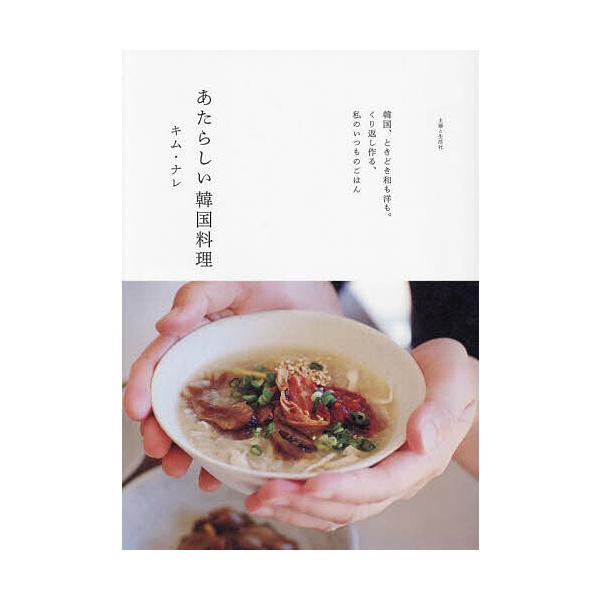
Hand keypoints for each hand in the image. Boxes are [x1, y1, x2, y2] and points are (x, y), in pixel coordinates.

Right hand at [123, 281, 341, 483]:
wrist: (315, 289)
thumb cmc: (271, 278)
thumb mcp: (231, 281)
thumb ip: (197, 297)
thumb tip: (164, 325)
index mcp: (192, 336)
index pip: (158, 363)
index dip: (141, 386)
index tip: (136, 410)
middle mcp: (207, 364)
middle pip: (174, 401)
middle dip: (160, 429)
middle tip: (159, 452)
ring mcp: (234, 385)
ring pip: (203, 423)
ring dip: (186, 450)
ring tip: (181, 471)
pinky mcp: (261, 399)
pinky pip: (241, 432)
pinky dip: (226, 455)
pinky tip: (218, 474)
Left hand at [244, 338, 477, 530]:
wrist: (446, 381)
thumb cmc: (452, 376)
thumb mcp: (455, 379)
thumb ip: (442, 407)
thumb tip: (421, 438)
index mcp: (420, 460)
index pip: (382, 485)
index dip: (345, 489)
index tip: (310, 485)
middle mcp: (397, 476)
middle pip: (351, 505)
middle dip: (306, 503)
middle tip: (265, 494)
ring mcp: (378, 475)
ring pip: (336, 508)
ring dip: (296, 508)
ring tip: (258, 499)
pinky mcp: (361, 467)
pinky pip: (331, 494)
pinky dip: (300, 497)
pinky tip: (272, 488)